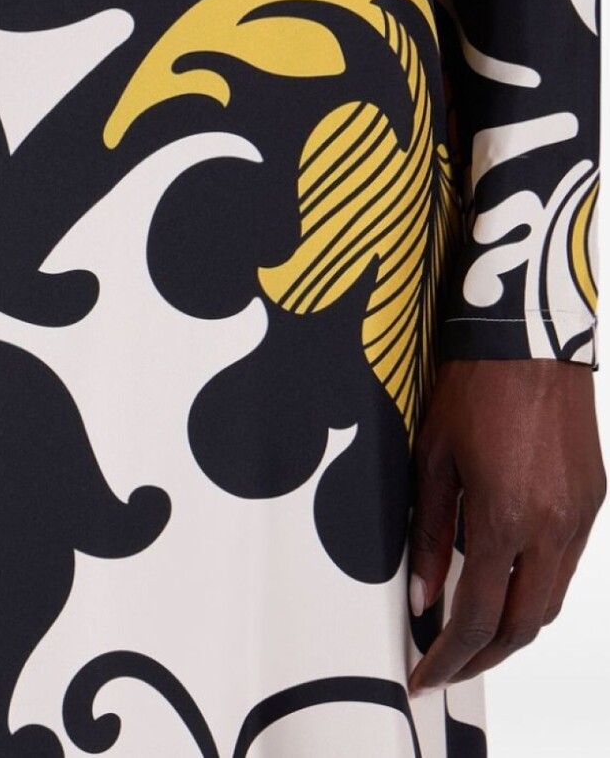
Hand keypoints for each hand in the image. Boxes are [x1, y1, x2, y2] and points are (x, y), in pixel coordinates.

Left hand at [407, 357, 605, 693]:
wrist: (528, 338)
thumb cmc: (471, 388)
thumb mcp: (432, 459)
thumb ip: (427, 534)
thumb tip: (422, 597)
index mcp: (505, 519)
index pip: (479, 617)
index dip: (450, 656)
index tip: (425, 676)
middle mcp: (552, 528)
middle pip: (524, 625)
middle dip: (485, 656)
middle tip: (448, 667)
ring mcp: (580, 517)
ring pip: (551, 600)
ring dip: (514, 625)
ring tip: (474, 632)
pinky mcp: (593, 500)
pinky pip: (568, 564)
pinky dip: (537, 586)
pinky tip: (508, 581)